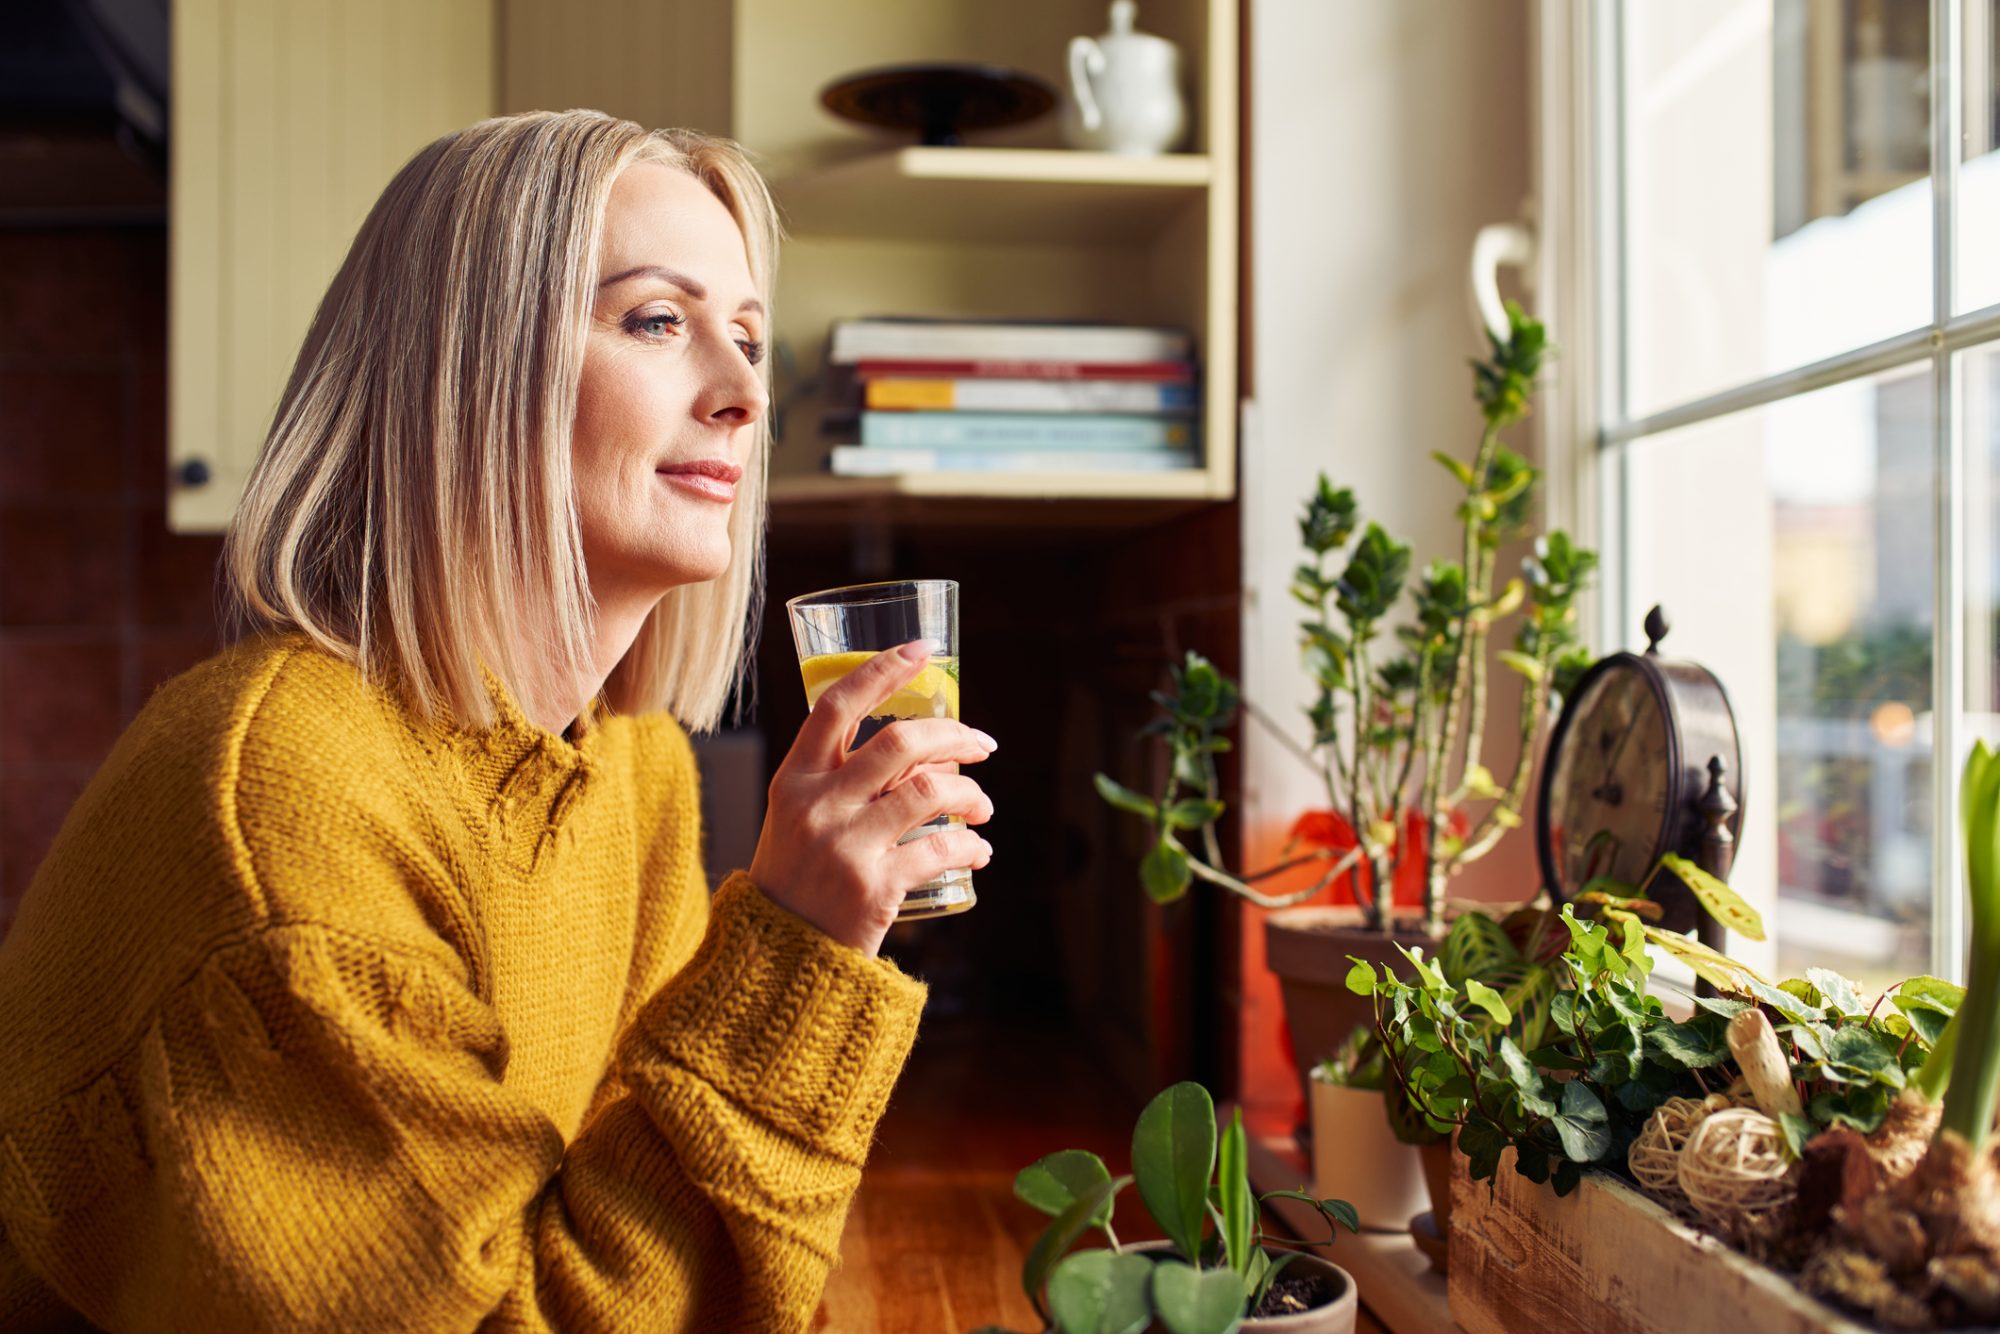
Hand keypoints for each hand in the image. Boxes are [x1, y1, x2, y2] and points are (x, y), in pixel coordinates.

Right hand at [749, 640, 995, 956]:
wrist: (776, 958)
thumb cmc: (796, 879)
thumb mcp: (797, 818)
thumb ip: (840, 781)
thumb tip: (918, 745)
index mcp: (795, 780)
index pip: (837, 705)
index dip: (883, 669)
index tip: (923, 651)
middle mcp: (818, 806)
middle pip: (899, 742)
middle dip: (954, 735)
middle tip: (983, 744)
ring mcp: (846, 846)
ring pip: (931, 791)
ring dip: (971, 793)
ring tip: (982, 806)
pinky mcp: (875, 888)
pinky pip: (942, 849)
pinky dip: (972, 845)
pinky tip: (979, 851)